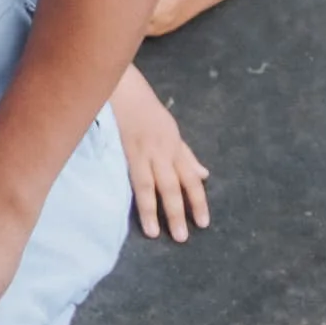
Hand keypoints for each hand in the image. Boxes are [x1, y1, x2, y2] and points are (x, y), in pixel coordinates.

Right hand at [111, 67, 209, 244]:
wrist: (121, 87)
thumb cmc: (145, 110)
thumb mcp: (171, 131)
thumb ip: (186, 156)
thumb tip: (204, 175)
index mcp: (173, 146)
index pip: (190, 178)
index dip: (197, 200)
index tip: (203, 223)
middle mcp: (161, 151)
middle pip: (172, 185)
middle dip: (178, 211)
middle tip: (183, 237)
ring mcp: (140, 151)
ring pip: (150, 185)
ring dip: (154, 210)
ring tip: (155, 233)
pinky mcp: (121, 150)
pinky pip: (130, 177)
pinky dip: (134, 196)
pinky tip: (133, 212)